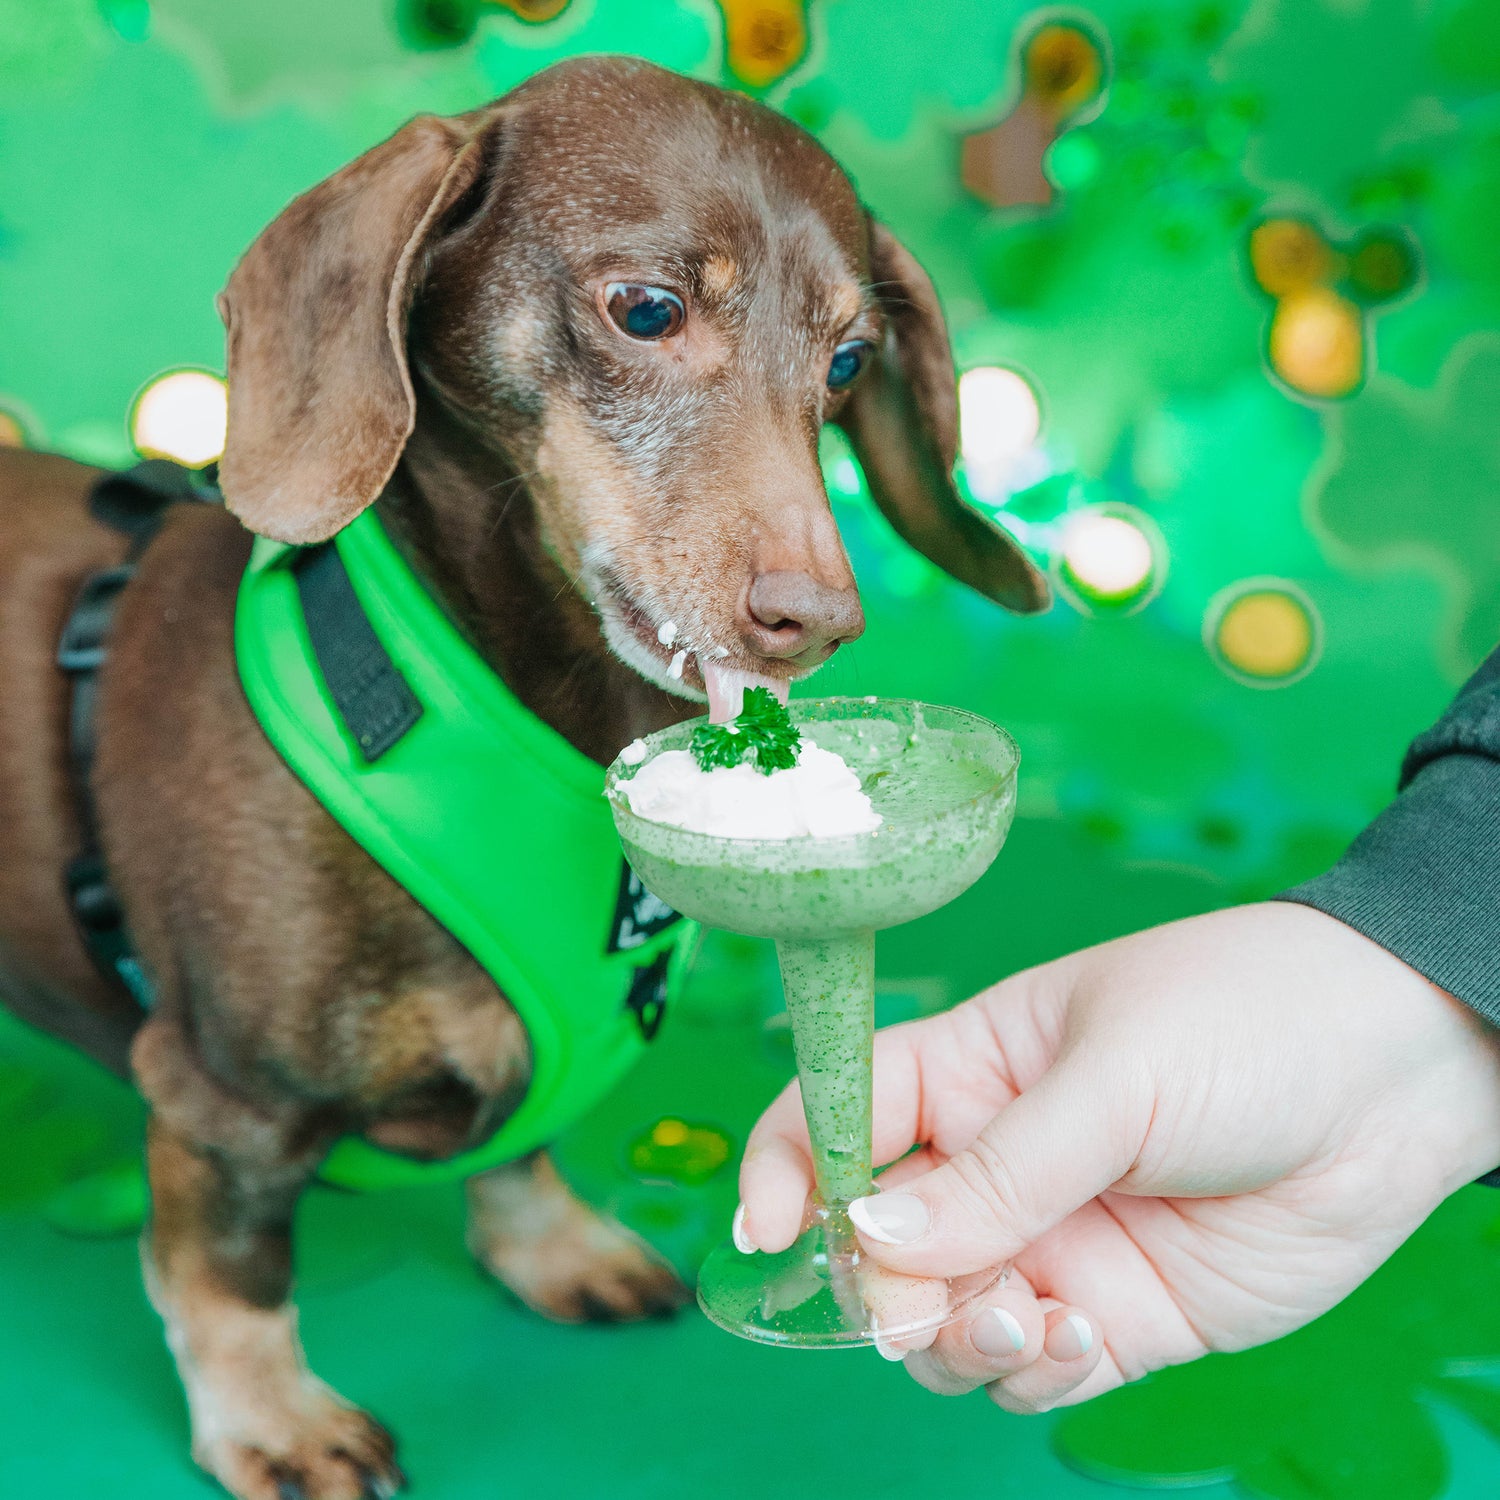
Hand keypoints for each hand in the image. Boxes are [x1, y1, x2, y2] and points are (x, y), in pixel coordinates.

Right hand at [738, 904, 1499, 1411]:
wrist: (1400, 1076)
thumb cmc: (1244, 1019)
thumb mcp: (1115, 1074)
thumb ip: (1001, 1167)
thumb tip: (870, 1233)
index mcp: (970, 1068)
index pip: (838, 1111)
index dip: (783, 1164)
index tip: (766, 1230)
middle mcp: (995, 1162)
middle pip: (875, 1243)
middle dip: (882, 1286)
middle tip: (930, 1301)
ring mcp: (1053, 1241)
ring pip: (942, 1322)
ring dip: (954, 1343)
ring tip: (1024, 1320)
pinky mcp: (1118, 1315)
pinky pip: (1031, 1368)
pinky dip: (1030, 1376)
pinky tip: (1081, 1343)